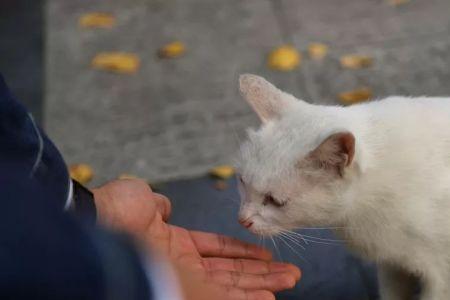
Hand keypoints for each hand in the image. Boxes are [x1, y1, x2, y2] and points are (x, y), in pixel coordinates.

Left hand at [93, 179, 300, 299]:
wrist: (96, 223)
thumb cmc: (114, 210)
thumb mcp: (141, 199)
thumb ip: (157, 205)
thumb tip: (164, 206)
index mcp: (175, 244)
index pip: (217, 251)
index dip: (242, 253)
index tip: (265, 254)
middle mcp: (183, 266)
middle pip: (230, 272)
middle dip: (260, 273)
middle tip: (290, 273)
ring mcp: (184, 281)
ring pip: (231, 288)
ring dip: (260, 286)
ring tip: (288, 283)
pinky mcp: (185, 291)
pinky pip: (221, 298)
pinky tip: (268, 298)